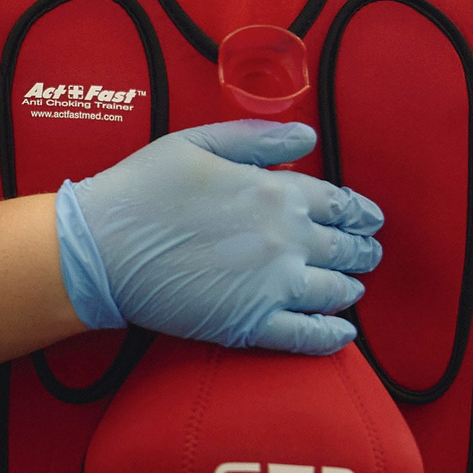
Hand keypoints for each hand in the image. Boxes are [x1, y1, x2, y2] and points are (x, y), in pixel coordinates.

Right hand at [55, 122, 382, 354]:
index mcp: (275, 191)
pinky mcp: (251, 324)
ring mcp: (272, 285)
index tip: (370, 217)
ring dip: (351, 288)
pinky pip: (307, 336)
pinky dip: (332, 336)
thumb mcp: (199, 142)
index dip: (360, 211)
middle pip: (345, 247)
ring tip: (354, 287)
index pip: (339, 202)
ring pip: (334, 291)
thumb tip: (306, 136)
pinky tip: (343, 334)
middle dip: (362, 249)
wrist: (102, 248)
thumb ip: (258, 138)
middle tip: (368, 252)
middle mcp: (285, 239)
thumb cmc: (142, 189)